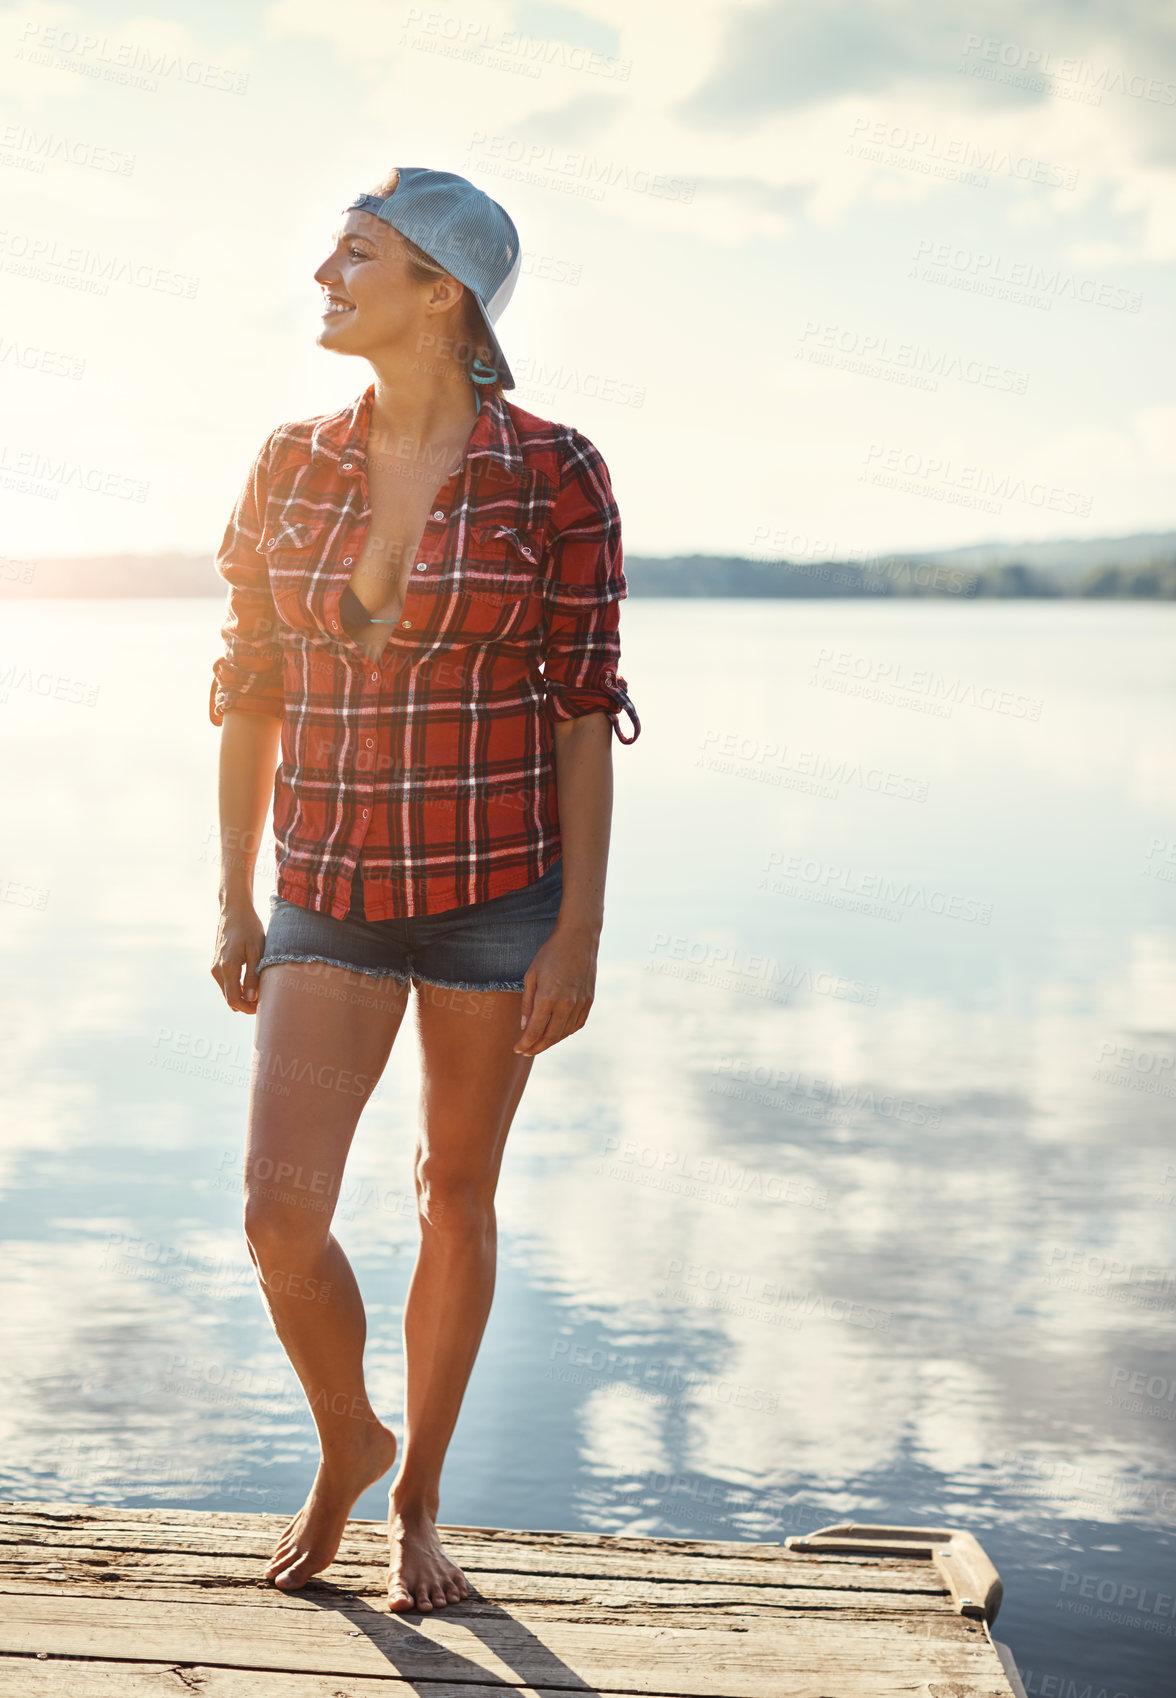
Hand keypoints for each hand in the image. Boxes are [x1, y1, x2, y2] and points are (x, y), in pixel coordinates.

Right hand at [211, 901, 265, 1013]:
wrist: (234, 912)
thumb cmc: (249, 929)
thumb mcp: (256, 951)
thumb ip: (253, 976)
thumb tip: (251, 999)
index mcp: (227, 967)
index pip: (234, 1000)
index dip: (247, 1008)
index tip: (262, 1007)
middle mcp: (217, 970)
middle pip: (229, 999)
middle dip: (245, 1004)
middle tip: (264, 1000)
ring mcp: (215, 968)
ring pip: (227, 992)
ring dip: (241, 996)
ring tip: (259, 991)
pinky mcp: (216, 965)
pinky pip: (225, 984)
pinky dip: (236, 988)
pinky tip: (250, 983)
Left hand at [515, 923, 596, 1054]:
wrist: (578, 938)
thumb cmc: (550, 954)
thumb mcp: (531, 975)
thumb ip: (527, 1003)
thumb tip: (524, 1027)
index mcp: (547, 998)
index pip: (534, 1031)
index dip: (525, 1043)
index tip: (517, 1048)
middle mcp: (565, 1004)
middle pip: (549, 1037)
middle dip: (536, 1047)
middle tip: (526, 1051)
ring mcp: (579, 1004)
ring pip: (564, 1033)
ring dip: (550, 1042)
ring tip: (539, 1044)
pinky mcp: (589, 1001)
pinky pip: (577, 1025)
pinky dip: (566, 1033)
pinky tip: (557, 1033)